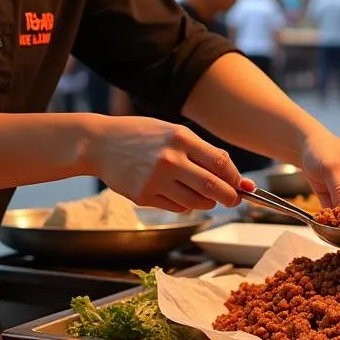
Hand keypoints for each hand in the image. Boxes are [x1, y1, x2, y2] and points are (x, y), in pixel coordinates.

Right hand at [90, 117, 246, 212]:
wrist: (99, 144)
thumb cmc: (140, 135)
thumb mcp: (172, 132)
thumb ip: (201, 151)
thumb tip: (233, 176)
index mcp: (180, 138)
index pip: (220, 163)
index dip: (235, 178)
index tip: (239, 184)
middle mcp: (169, 159)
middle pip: (213, 187)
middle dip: (230, 197)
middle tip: (233, 199)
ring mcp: (155, 180)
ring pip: (196, 202)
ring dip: (207, 202)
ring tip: (203, 194)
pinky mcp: (143, 197)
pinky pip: (177, 208)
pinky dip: (185, 204)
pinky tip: (177, 192)